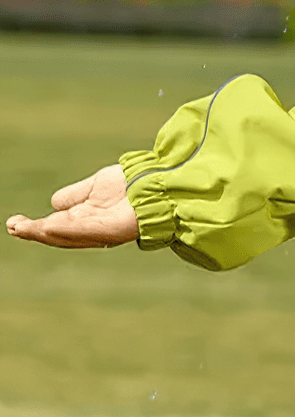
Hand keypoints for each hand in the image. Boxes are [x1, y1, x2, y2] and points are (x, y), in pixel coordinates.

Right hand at [6, 165, 138, 247]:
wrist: (158, 181)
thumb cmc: (132, 183)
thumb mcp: (96, 185)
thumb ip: (75, 195)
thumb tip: (54, 203)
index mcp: (86, 218)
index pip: (55, 226)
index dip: (35, 226)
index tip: (15, 223)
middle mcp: (91, 228)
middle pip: (56, 234)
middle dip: (33, 232)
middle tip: (12, 227)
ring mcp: (100, 230)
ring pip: (65, 235)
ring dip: (40, 232)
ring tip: (19, 228)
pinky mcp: (110, 229)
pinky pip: (82, 231)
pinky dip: (63, 229)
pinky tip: (46, 226)